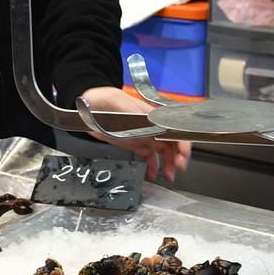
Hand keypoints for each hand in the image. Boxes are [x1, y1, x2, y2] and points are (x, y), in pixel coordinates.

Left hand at [77, 86, 191, 184]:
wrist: (90, 104)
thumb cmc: (104, 98)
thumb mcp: (116, 103)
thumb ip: (132, 116)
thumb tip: (148, 129)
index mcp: (150, 115)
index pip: (173, 128)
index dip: (182, 141)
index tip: (182, 154)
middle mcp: (151, 126)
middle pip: (172, 142)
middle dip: (179, 156)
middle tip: (178, 168)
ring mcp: (144, 135)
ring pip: (164, 152)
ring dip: (168, 164)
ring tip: (168, 176)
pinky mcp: (135, 144)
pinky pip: (149, 157)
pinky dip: (153, 166)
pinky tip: (152, 174)